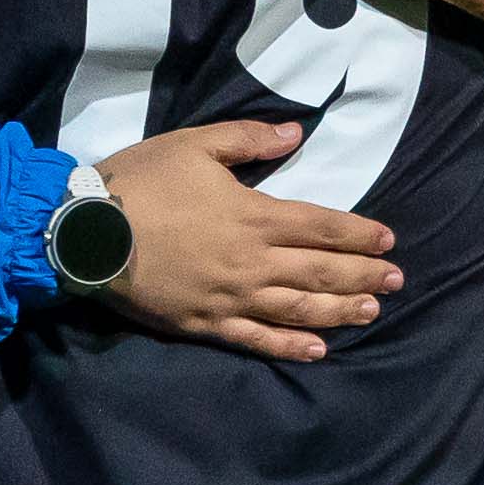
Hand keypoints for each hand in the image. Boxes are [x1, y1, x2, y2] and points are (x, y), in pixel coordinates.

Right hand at [98, 122, 402, 361]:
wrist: (86, 235)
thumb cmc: (139, 183)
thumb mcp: (193, 145)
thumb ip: (248, 140)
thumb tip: (297, 134)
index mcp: (254, 215)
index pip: (321, 225)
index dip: (358, 234)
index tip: (387, 241)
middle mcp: (252, 261)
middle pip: (321, 270)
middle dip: (363, 275)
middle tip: (396, 280)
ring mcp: (231, 297)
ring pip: (299, 308)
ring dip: (340, 310)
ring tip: (371, 311)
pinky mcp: (206, 323)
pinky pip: (258, 339)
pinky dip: (291, 346)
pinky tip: (319, 350)